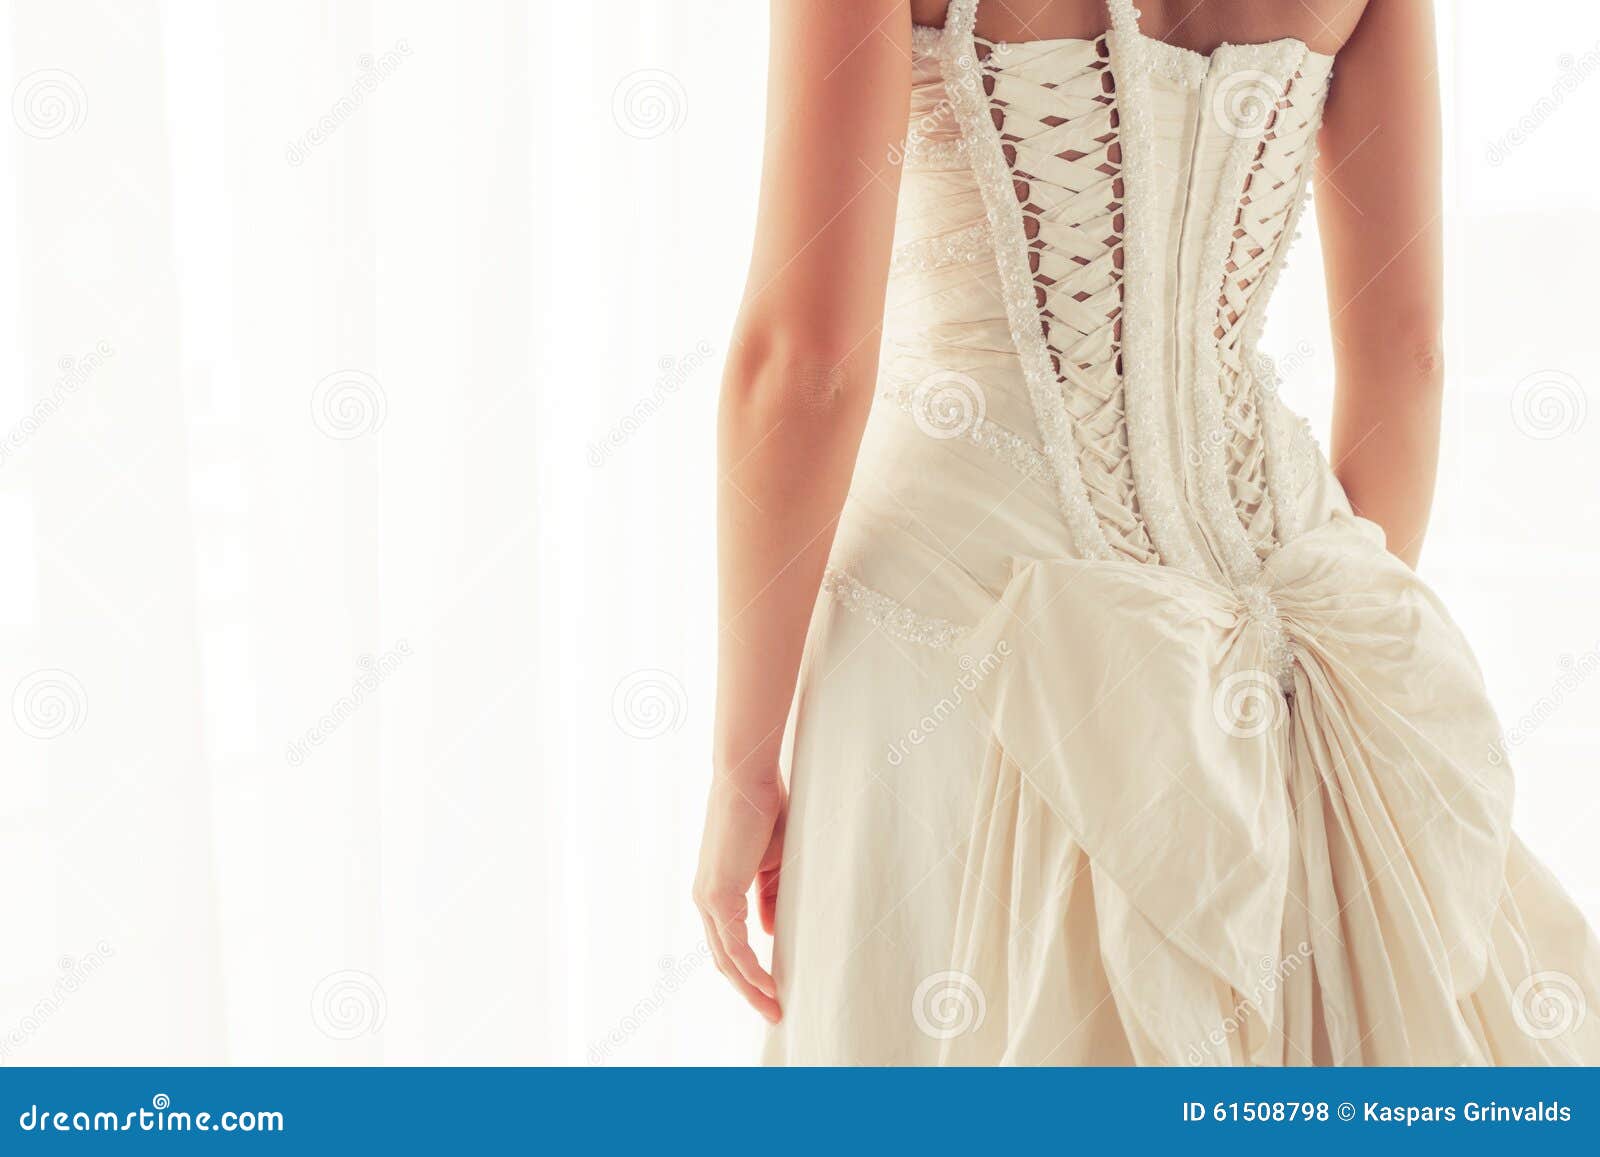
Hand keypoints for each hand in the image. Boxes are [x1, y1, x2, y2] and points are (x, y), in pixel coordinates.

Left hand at [692, 770, 785, 1022]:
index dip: (751, 969)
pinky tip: (768, 984)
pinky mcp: (717, 893)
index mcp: (717, 891)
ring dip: (751, 987)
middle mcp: (706, 899)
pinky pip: (733, 944)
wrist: (749, 780)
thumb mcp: (772, 865)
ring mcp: (708, 898)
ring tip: (775, 1008)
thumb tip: (768, 933)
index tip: (775, 989)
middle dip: (750, 989)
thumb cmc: (765, 813)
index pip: (730, 942)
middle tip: (774, 1012)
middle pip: (724, 959)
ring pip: (726, 958)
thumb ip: (768, 899)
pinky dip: (751, 968)